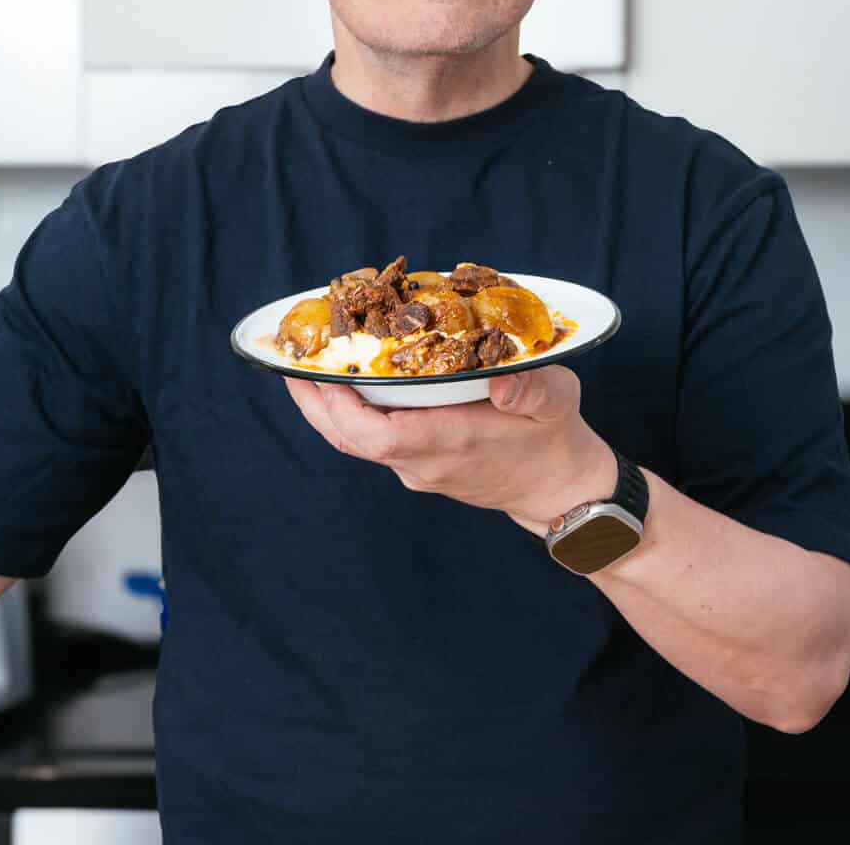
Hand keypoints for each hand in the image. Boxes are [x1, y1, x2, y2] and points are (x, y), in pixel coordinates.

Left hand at [283, 365, 616, 530]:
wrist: (560, 488)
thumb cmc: (555, 436)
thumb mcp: (557, 401)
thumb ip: (531, 389)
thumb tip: (502, 379)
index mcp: (449, 442)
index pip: (376, 436)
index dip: (339, 409)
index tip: (316, 374)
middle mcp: (424, 461)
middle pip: (349, 439)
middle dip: (314, 403)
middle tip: (289, 362)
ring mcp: (418, 468)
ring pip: (356, 442)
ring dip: (327, 408)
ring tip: (304, 367)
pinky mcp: (420, 466)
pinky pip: (374, 441)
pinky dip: (352, 413)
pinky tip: (347, 383)